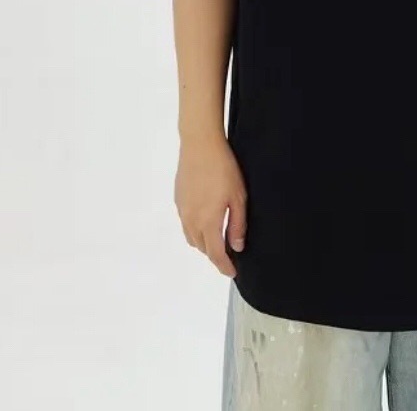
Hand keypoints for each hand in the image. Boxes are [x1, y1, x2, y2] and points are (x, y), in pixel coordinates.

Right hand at [175, 133, 246, 276]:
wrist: (200, 144)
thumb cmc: (222, 168)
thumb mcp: (238, 197)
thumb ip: (237, 224)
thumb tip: (237, 246)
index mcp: (208, 222)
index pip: (215, 254)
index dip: (224, 266)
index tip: (232, 272)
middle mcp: (191, 220)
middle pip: (202, 248)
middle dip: (215, 254)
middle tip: (229, 252)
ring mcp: (182, 210)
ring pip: (191, 237)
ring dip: (204, 242)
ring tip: (218, 237)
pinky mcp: (178, 199)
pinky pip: (186, 223)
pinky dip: (195, 228)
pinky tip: (205, 218)